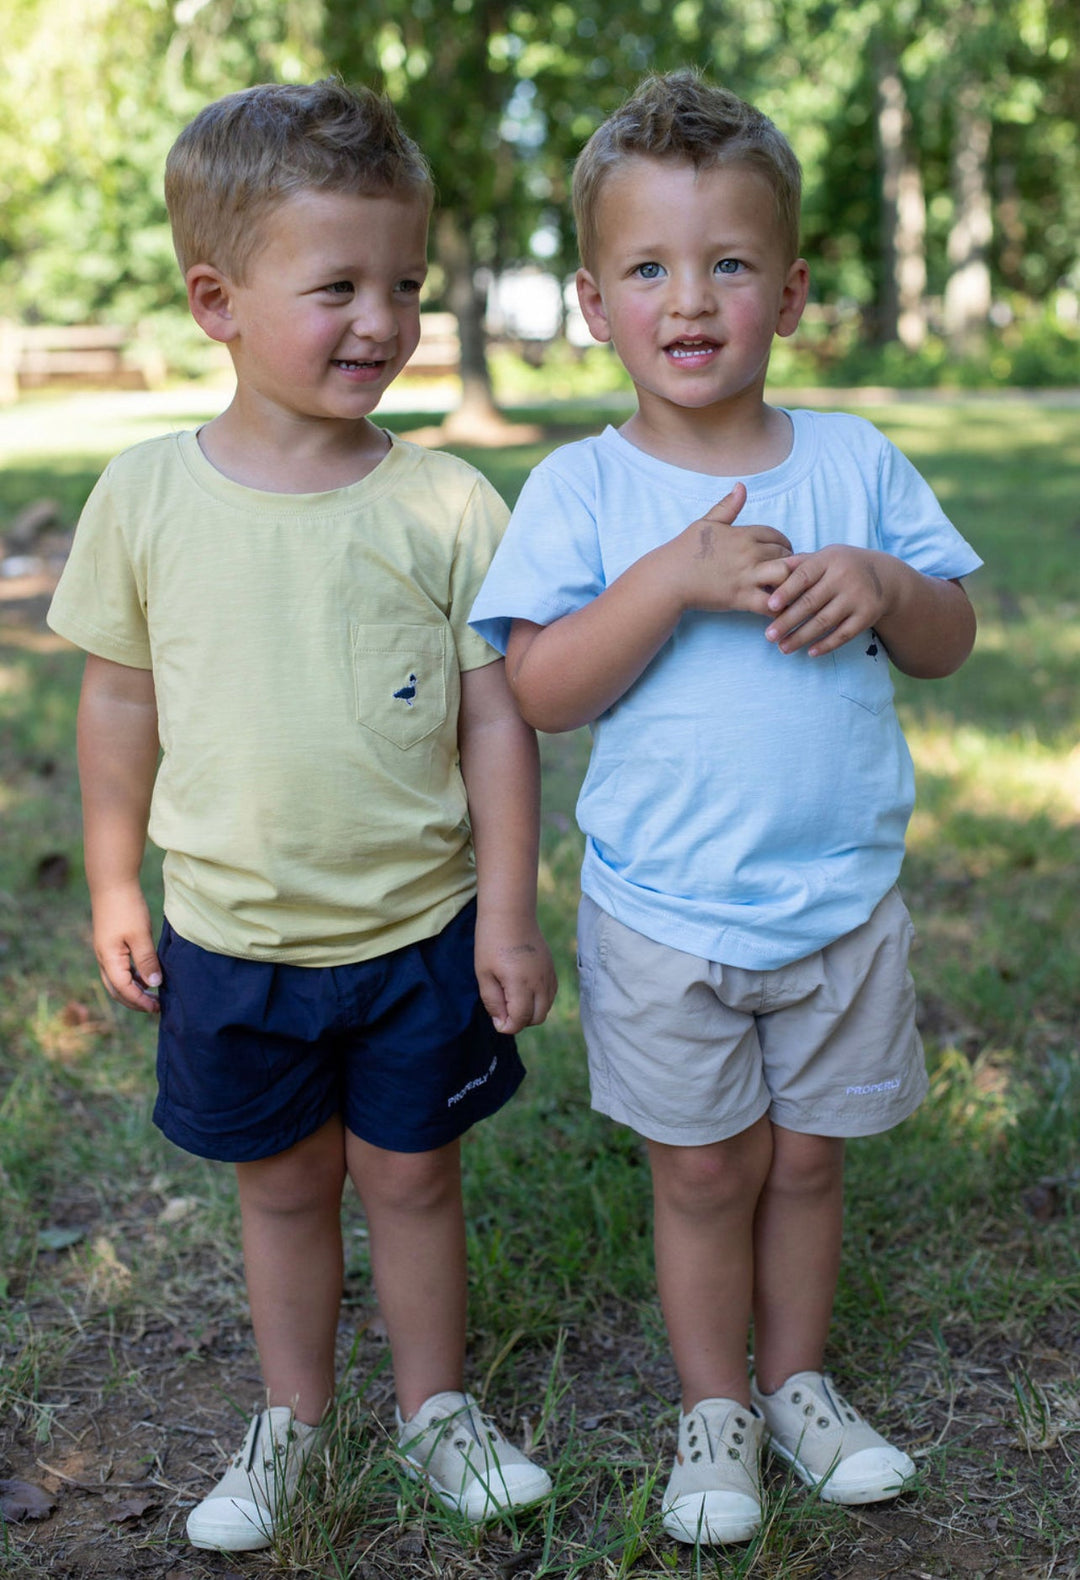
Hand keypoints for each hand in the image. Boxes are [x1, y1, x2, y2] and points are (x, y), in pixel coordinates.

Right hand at [91, 884, 161, 1013]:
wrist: (112, 883)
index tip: (157, 1007)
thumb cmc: (127, 908)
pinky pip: (119, 968)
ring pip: (116, 980)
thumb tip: (154, 984)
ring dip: (133, 990)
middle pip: (117, 990)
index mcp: (109, 959)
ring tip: (153, 994)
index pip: (124, 990)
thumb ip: (147, 961)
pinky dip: (131, 977)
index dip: (140, 1001)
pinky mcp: (110, 944)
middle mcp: (103, 958)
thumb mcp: (140, 935)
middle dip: (135, 1001)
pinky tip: (146, 976)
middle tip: (155, 1007)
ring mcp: (105, 951)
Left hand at [475, 912, 556, 1035]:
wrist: (510, 913)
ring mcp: (549, 975)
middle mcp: (540, 982)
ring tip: (511, 996)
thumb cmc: (491, 942)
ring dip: (530, 1011)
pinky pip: (550, 995)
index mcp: (521, 984)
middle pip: (536, 1019)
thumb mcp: (483, 973)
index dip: (506, 1026)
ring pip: (546, 1008)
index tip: (495, 1016)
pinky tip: (523, 988)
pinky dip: (539, 1000)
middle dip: (519, 1020)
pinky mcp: (552, 969)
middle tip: (502, 1006)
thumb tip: (502, 1023)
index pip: (520, 1020)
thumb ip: (492, 1001)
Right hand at [663, 483, 793, 616]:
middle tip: (788, 572)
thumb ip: (727, 506)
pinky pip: (770, 603)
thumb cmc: (684, 550)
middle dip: (790, 562)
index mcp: (743, 534)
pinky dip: (779, 607)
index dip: (783, 543)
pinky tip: (779, 607)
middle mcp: (749, 553)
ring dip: (790, 581)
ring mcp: (747, 576)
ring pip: (785, 575)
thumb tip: (741, 486)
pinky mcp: (742, 598)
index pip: (776, 535)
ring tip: (787, 588)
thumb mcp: (706, 522)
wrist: (669, 578)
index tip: (782, 552)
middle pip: (785, 554)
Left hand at [765, 546, 894, 655]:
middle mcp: (844, 577)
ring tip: (783, 647)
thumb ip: (799, 564)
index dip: (786, 591)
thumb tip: (768, 576)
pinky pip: (844, 634)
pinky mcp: (867, 615)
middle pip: (811, 602)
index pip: (804, 576)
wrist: (883, 576)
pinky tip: (810, 652)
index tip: (770, 606)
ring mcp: (857, 597)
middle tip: (769, 636)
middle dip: (787, 621)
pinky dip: (826, 645)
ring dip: (801, 637)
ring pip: (825, 621)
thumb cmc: (841, 567)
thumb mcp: (824, 557)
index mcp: (829, 560)